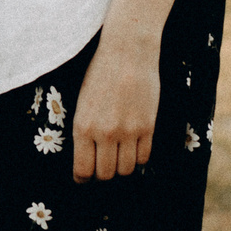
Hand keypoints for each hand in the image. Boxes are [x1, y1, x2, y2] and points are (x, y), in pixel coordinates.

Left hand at [70, 35, 158, 180]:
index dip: (83, 178)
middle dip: (103, 174)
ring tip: (118, 156)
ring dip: (122, 166)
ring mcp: (128, 131)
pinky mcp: (148, 126)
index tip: (84, 178)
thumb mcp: (82, 102)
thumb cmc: (100, 74)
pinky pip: (145, 157)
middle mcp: (104, 133)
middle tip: (102, 166)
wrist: (127, 52)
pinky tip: (133, 147)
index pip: (83, 169)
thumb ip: (85, 130)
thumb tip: (87, 156)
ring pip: (127, 169)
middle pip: (106, 174)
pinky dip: (139, 157)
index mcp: (82, 126)